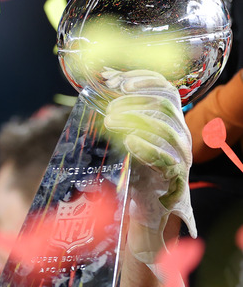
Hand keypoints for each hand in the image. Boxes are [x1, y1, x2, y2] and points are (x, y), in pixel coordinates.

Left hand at [102, 69, 196, 264]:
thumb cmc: (137, 169)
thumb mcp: (127, 135)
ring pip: (166, 128)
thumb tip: (105, 78)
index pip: (166, 89)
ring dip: (135, 121)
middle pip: (165, 105)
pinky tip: (129, 142)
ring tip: (110, 122)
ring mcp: (181, 155)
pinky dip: (147, 147)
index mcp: (170, 121)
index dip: (144, 79)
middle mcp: (180, 134)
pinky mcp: (177, 176)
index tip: (118, 80)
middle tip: (108, 110)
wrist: (148, 208)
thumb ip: (121, 111)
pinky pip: (167, 158)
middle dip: (134, 101)